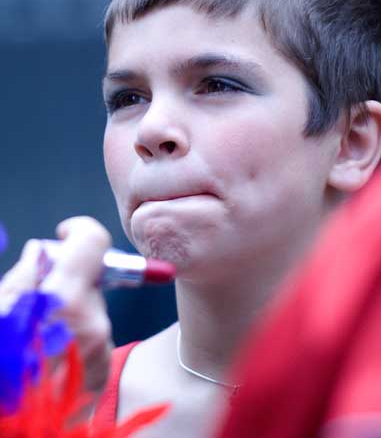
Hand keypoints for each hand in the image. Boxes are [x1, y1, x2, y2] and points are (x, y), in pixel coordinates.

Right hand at [0, 216, 113, 394]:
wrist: (13, 426)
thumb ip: (24, 276)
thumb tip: (42, 252)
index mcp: (64, 300)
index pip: (93, 242)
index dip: (78, 231)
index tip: (67, 233)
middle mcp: (92, 325)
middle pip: (91, 280)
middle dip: (67, 281)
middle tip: (36, 299)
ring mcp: (99, 355)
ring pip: (91, 313)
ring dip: (70, 315)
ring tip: (34, 340)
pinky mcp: (98, 378)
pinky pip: (91, 343)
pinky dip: (73, 343)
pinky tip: (46, 360)